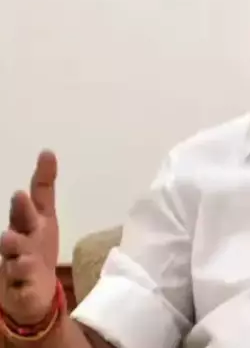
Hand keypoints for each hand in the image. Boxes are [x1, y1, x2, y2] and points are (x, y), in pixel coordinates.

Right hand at [0, 151, 60, 324]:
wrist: (31, 289)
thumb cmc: (35, 246)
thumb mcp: (43, 216)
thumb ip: (43, 187)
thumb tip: (47, 151)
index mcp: (30, 221)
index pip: (36, 197)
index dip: (42, 178)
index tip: (47, 156)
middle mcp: (20, 238)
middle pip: (21, 222)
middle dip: (20, 209)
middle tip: (19, 196)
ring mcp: (16, 262)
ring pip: (16, 253)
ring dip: (14, 246)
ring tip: (11, 238)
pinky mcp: (19, 287)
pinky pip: (20, 284)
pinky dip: (21, 280)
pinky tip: (22, 274)